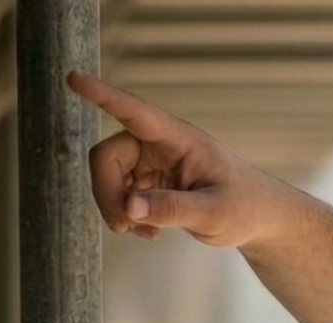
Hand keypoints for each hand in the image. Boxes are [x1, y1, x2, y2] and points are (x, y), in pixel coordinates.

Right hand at [68, 72, 300, 246]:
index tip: (74, 78)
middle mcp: (161, 145)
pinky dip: (128, 217)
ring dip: (118, 209)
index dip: (103, 96)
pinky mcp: (150, 182)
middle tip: (122, 226)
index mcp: (180, 139)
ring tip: (143, 234)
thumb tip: (130, 207)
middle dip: (107, 192)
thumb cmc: (245, 208)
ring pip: (109, 178)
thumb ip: (173, 209)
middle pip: (108, 156)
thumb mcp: (214, 214)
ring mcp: (153, 163)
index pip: (135, 112)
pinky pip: (121, 195)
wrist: (258, 220)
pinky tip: (150, 234)